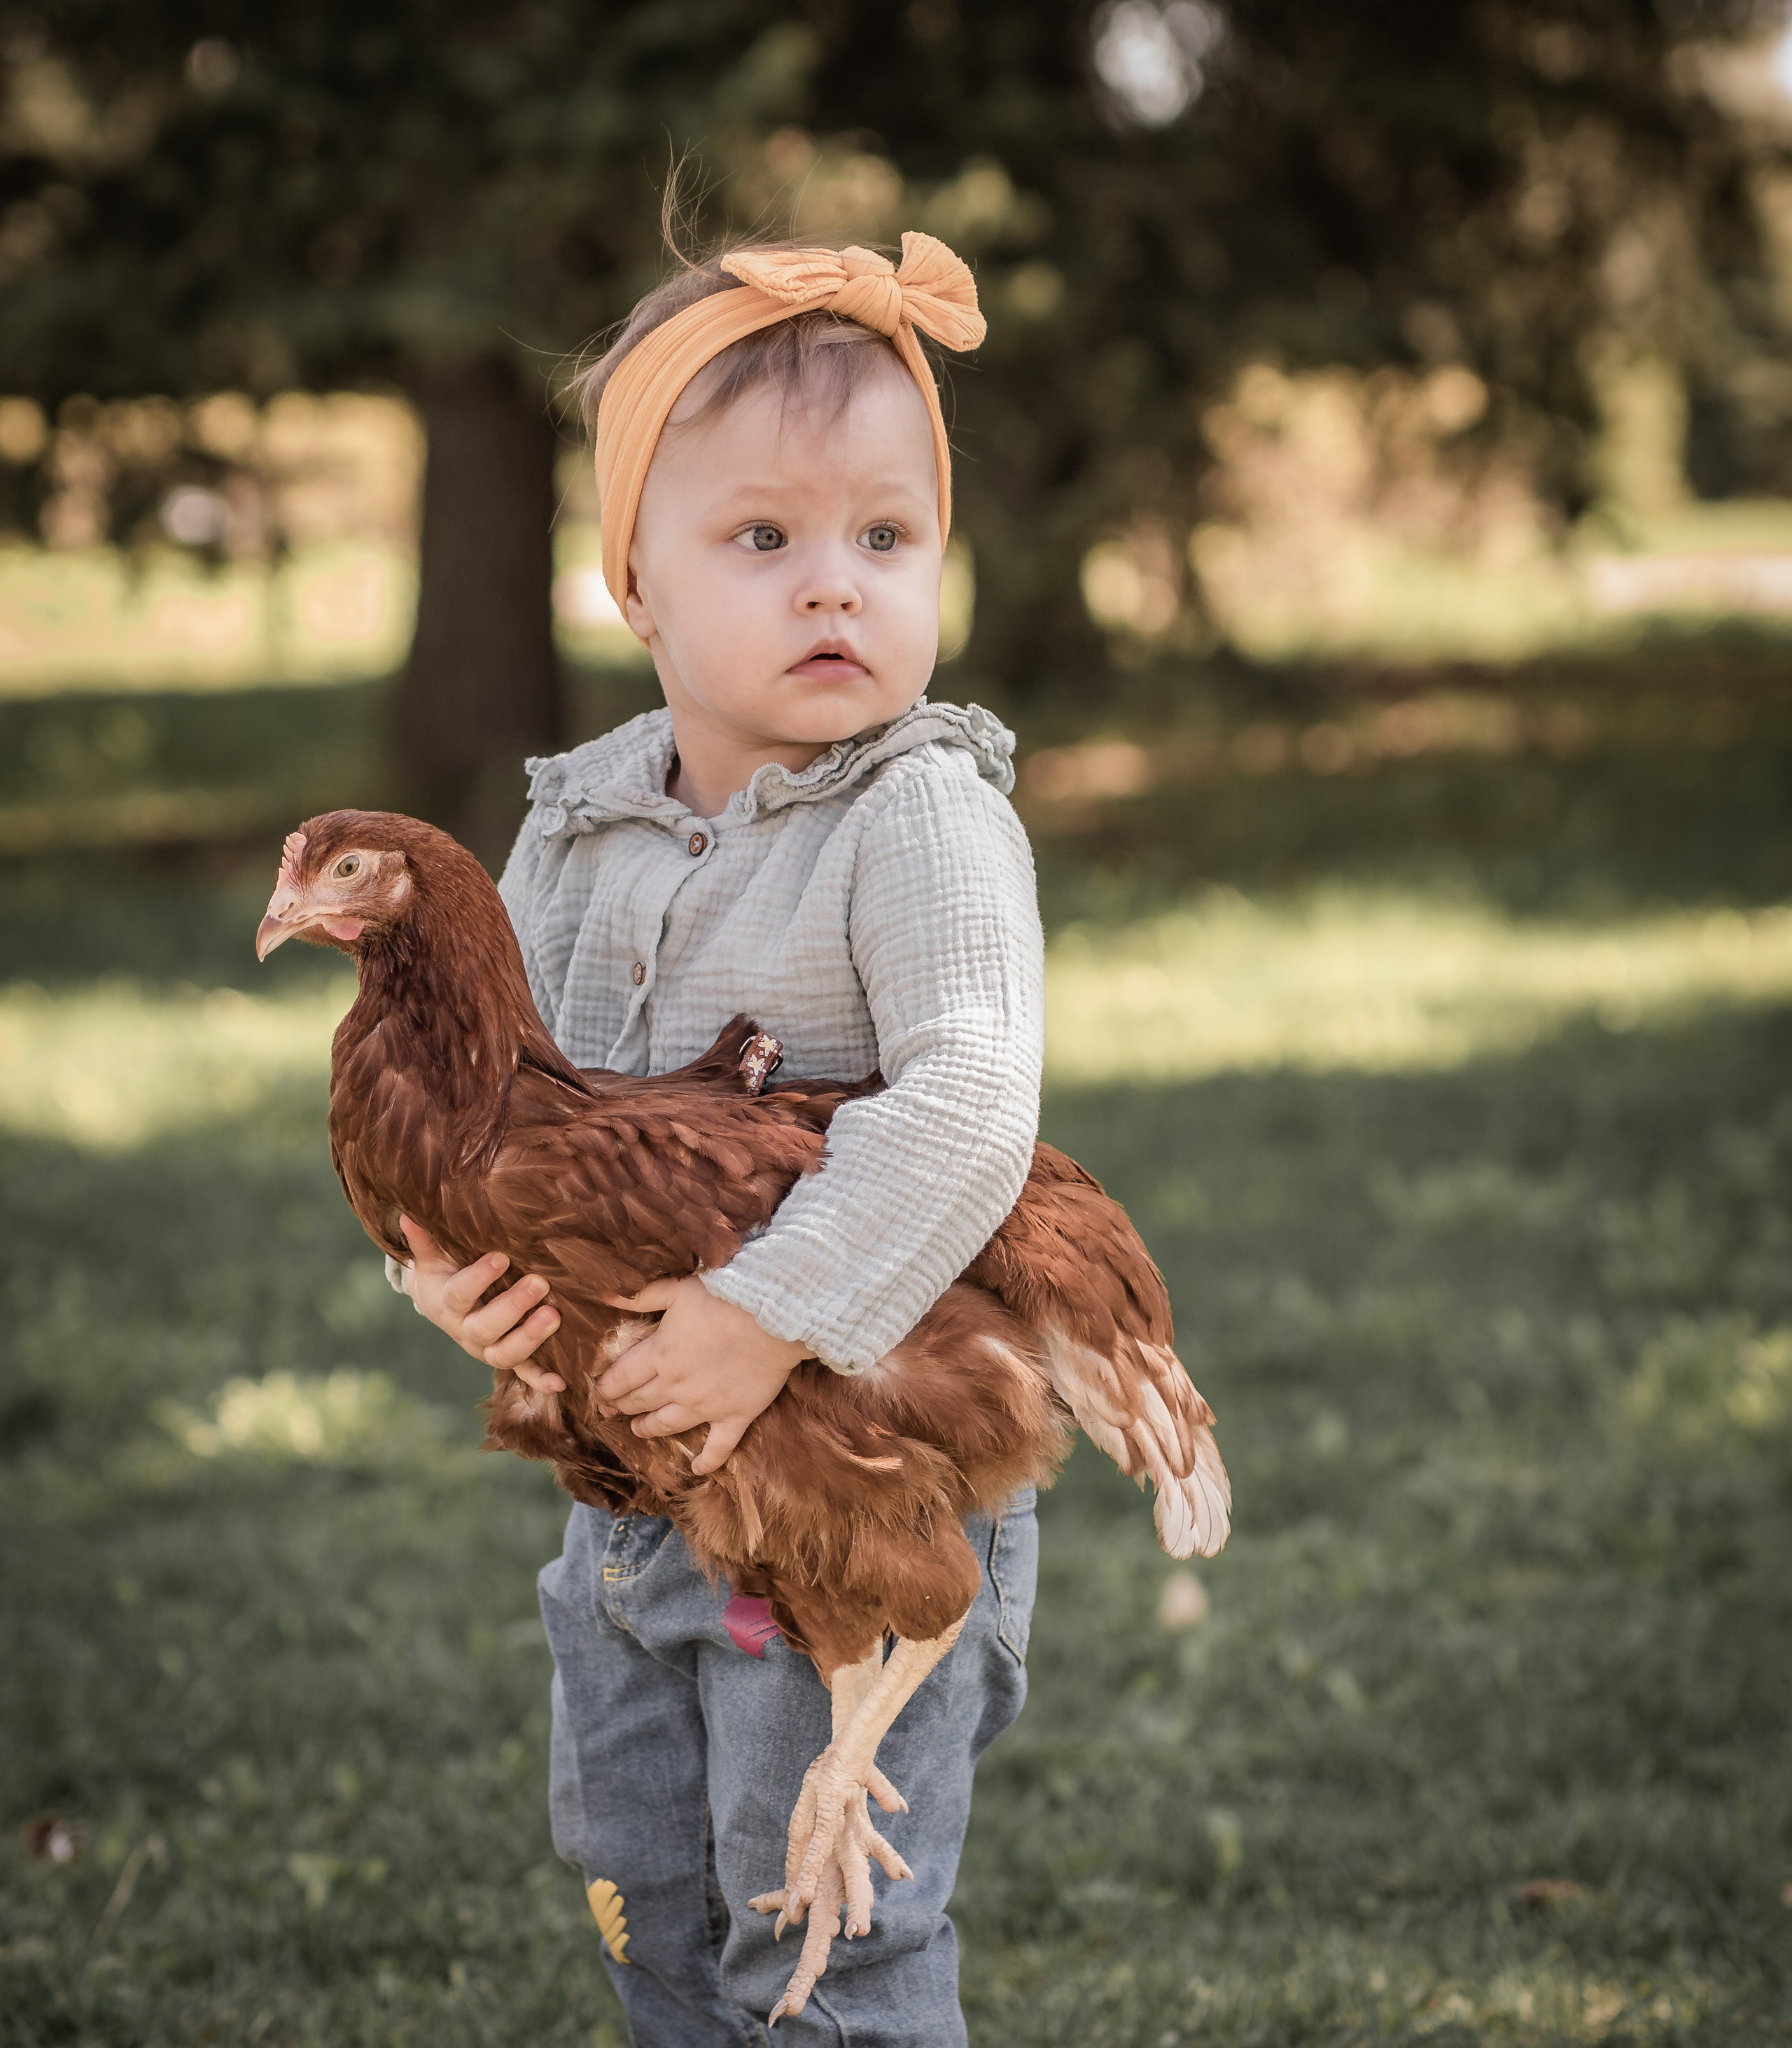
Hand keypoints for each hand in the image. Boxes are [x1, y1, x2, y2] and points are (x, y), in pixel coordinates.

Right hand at [396, 1217, 564, 1391]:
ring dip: (530, 1338)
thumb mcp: (432, 1256)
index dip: (479, 1278)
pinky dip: (540, 1380)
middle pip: (486, 1327)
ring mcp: (487, 1348)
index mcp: (447, 1304)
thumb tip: (409, 1216)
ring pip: (505, 1354)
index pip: (460, 1293)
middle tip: (539, 1283)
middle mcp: (466, 1330)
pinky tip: (560, 1382)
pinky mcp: (508, 1358)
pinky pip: (524, 1373)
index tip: (500, 1257)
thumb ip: (425, 1240)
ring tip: (555, 1315)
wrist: (441, 1302)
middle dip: (513, 1307)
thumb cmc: (443, 1270)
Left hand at [596, 1276, 808, 1473]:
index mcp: (659, 1354)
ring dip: (649, 1428)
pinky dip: (707, 1461)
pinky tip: (697, 1468)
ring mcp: (705, 1406)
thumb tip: (606, 1296)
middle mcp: (676, 1386)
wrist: (773, 1317)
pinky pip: (718, 1447)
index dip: (606, 1387)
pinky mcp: (734, 1416)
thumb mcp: (678, 1289)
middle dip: (622, 1406)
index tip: (599, 1391)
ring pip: (667, 1425)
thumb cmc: (725, 1297)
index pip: (621, 1378)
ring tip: (639, 1429)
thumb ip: (641, 1296)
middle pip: (640, 1401)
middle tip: (613, 1410)